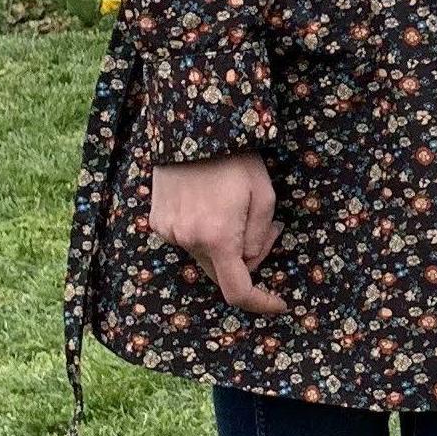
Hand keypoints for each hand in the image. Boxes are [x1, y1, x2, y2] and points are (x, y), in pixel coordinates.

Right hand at [148, 152, 288, 314]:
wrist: (191, 131)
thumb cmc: (235, 160)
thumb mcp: (264, 196)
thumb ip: (260, 237)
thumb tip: (251, 261)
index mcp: (219, 238)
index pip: (238, 290)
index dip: (260, 302)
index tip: (279, 304)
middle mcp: (189, 241)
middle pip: (222, 273)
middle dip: (248, 261)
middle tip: (268, 230)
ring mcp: (169, 233)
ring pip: (205, 257)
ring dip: (225, 245)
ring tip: (238, 210)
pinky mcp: (158, 222)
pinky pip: (187, 241)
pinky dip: (204, 234)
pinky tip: (212, 205)